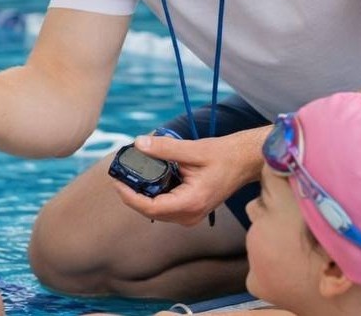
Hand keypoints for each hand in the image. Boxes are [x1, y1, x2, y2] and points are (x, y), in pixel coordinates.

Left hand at [109, 131, 262, 225]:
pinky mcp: (189, 210)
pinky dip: (152, 193)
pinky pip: (164, 206)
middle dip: (131, 193)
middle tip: (119, 173)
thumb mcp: (194, 149)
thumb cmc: (224, 156)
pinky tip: (147, 177)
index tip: (116, 180)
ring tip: (129, 173)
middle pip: (149, 211)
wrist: (244, 162)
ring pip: (155, 210)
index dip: (129, 196)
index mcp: (191, 203)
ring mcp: (190, 216)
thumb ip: (165, 148)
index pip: (150, 208)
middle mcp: (189, 215)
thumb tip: (138, 144)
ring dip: (141, 194)